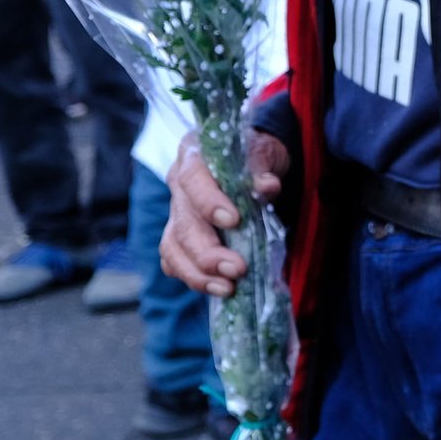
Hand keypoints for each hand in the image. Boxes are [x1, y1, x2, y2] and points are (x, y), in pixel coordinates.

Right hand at [160, 129, 288, 294]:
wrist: (252, 161)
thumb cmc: (256, 154)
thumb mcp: (265, 151)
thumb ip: (262, 166)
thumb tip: (267, 186)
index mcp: (193, 157)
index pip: (192, 179)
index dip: (208, 202)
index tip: (233, 221)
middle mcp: (178, 187)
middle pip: (183, 223)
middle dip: (207, 252)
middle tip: (236, 269)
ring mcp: (176, 214)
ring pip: (173, 248)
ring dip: (198, 273)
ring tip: (227, 288)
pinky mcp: (178, 237)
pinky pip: (174, 261)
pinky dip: (193, 277)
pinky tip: (216, 288)